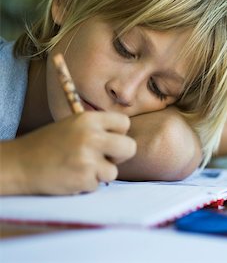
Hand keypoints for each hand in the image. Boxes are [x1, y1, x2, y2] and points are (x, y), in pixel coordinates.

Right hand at [1, 112, 135, 194]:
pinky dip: (86, 184)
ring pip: (114, 171)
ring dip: (100, 174)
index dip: (119, 133)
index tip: (109, 140)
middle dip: (120, 156)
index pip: (124, 123)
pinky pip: (98, 185)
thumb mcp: (73, 125)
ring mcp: (87, 158)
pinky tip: (71, 177)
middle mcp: (91, 136)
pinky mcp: (83, 178)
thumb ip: (98, 129)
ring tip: (80, 168)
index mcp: (88, 119)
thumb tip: (125, 138)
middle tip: (105, 158)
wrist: (20, 164)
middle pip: (130, 147)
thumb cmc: (49, 145)